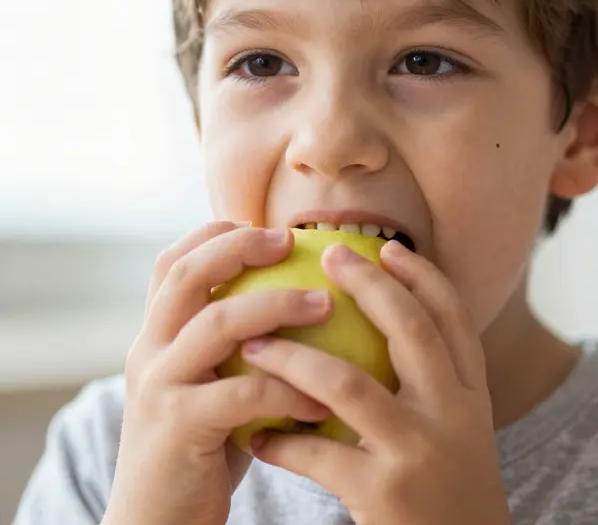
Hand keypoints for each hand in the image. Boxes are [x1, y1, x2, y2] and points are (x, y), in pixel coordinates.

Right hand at [105, 223, 333, 524]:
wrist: (156, 522)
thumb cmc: (202, 451)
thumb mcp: (213, 387)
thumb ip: (239, 348)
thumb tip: (310, 301)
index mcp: (158, 337)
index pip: (172, 264)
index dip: (215, 235)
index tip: (268, 225)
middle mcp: (149, 352)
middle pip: (186, 276)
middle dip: (240, 248)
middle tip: (293, 240)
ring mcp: (159, 387)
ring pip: (216, 325)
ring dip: (276, 306)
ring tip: (325, 305)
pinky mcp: (177, 428)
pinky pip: (241, 395)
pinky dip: (287, 391)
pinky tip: (323, 400)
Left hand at [243, 239, 511, 524]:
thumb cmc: (447, 492)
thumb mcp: (459, 431)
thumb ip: (435, 385)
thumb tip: (391, 326)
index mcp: (472, 396)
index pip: (454, 319)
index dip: (423, 277)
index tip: (387, 248)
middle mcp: (453, 414)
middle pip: (411, 329)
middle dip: (368, 285)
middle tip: (327, 256)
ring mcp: (418, 451)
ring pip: (349, 385)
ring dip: (294, 359)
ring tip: (253, 344)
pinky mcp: (382, 491)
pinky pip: (317, 453)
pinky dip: (281, 441)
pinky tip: (256, 437)